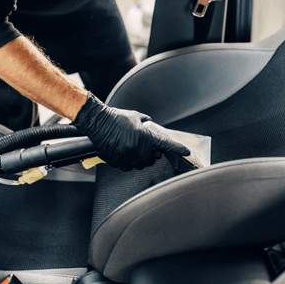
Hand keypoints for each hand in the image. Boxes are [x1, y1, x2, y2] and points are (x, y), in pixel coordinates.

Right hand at [72, 92, 189, 170]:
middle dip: (149, 156)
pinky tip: (123, 155)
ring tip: (132, 151)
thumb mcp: (135, 116)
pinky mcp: (117, 160)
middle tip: (144, 149)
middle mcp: (138, 148)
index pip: (165, 145)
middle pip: (150, 160)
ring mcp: (127, 155)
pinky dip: (127, 163)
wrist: (98, 122)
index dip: (178, 149)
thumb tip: (151, 123)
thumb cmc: (115, 117)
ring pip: (139, 165)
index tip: (187, 152)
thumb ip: (145, 121)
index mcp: (145, 136)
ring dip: (138, 160)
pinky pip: (126, 167)